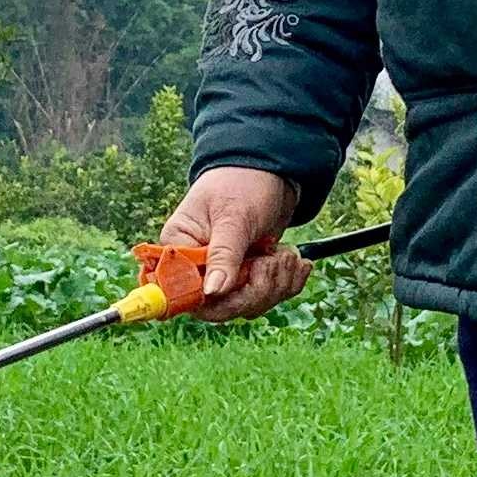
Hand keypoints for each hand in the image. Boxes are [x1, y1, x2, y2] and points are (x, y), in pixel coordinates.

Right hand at [158, 166, 307, 322]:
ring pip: (248, 304)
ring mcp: (225, 273)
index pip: (185, 292)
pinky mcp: (249, 276)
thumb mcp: (234, 217)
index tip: (243, 282)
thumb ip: (223, 255)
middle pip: (221, 306)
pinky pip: (266, 296)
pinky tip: (295, 261)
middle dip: (255, 290)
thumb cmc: (244, 182)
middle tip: (272, 261)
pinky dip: (286, 281)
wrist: (271, 171)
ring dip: (276, 283)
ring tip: (287, 253)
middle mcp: (198, 265)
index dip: (215, 299)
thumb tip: (211, 292)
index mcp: (180, 246)